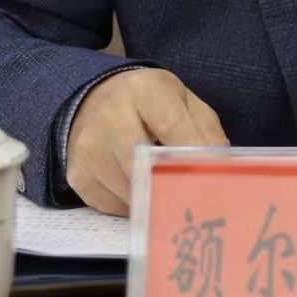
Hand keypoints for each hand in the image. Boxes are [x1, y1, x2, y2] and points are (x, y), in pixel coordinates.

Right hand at [66, 69, 227, 215]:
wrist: (97, 102)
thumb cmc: (151, 106)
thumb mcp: (185, 104)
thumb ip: (206, 133)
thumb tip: (218, 170)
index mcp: (144, 90)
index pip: (174, 128)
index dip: (195, 158)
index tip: (213, 180)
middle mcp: (110, 116)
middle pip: (148, 166)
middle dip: (174, 187)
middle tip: (195, 201)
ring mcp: (89, 148)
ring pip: (132, 193)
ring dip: (155, 200)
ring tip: (167, 190)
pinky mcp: (78, 176)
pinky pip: (115, 207)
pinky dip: (134, 206)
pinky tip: (140, 189)